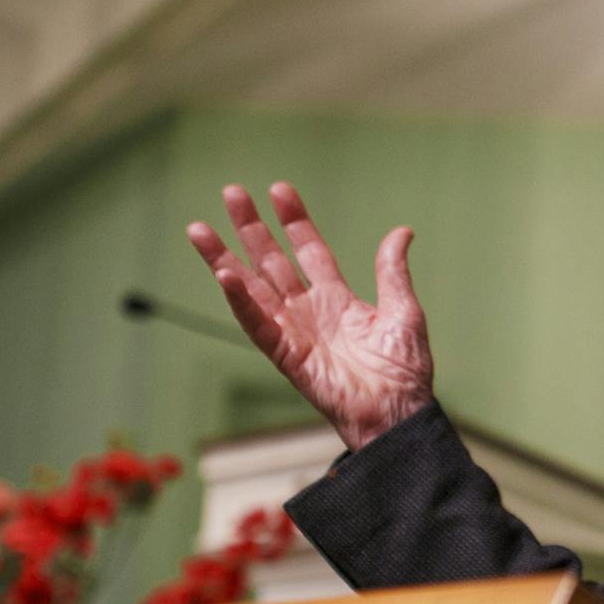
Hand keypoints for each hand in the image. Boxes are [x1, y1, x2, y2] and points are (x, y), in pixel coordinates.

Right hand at [187, 182, 433, 450]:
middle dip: (251, 228)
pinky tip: (224, 275)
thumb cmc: (404, 372)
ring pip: (252, 289)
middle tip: (231, 193)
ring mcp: (294, 333)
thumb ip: (392, 272)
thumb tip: (401, 232)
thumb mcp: (403, 311)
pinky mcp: (286, 356)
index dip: (295, 222)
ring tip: (199, 230)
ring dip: (225, 260)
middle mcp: (310, 312)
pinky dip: (241, 302)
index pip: (309, 251)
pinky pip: (258, 325)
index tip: (280, 190)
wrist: (398, 413)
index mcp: (338, 301)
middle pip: (272, 262)